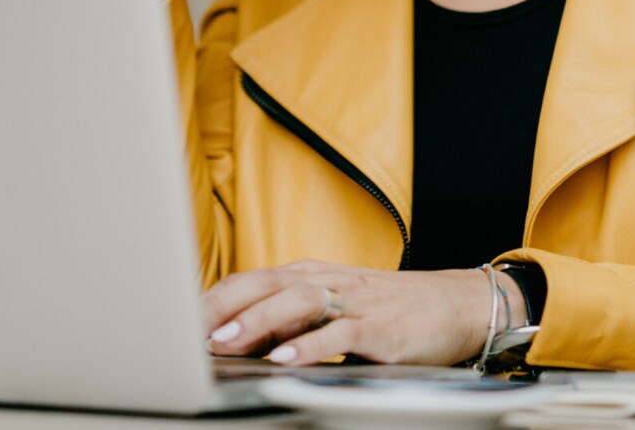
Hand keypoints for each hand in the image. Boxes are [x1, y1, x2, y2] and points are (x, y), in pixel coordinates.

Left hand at [203, 261, 510, 367]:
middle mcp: (328, 281)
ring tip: (225, 344)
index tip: (177, 321)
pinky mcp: (381, 328)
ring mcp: (355, 302)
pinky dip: (311, 345)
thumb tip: (234, 339)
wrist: (458, 306)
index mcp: (312, 276)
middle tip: (189, 332)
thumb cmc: (389, 312)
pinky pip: (341, 333)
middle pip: (267, 285)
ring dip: (257, 322)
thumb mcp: (334, 309)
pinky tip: (286, 359)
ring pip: (297, 303)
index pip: (252, 279)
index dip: (214, 298)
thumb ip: (291, 319)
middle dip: (224, 308)